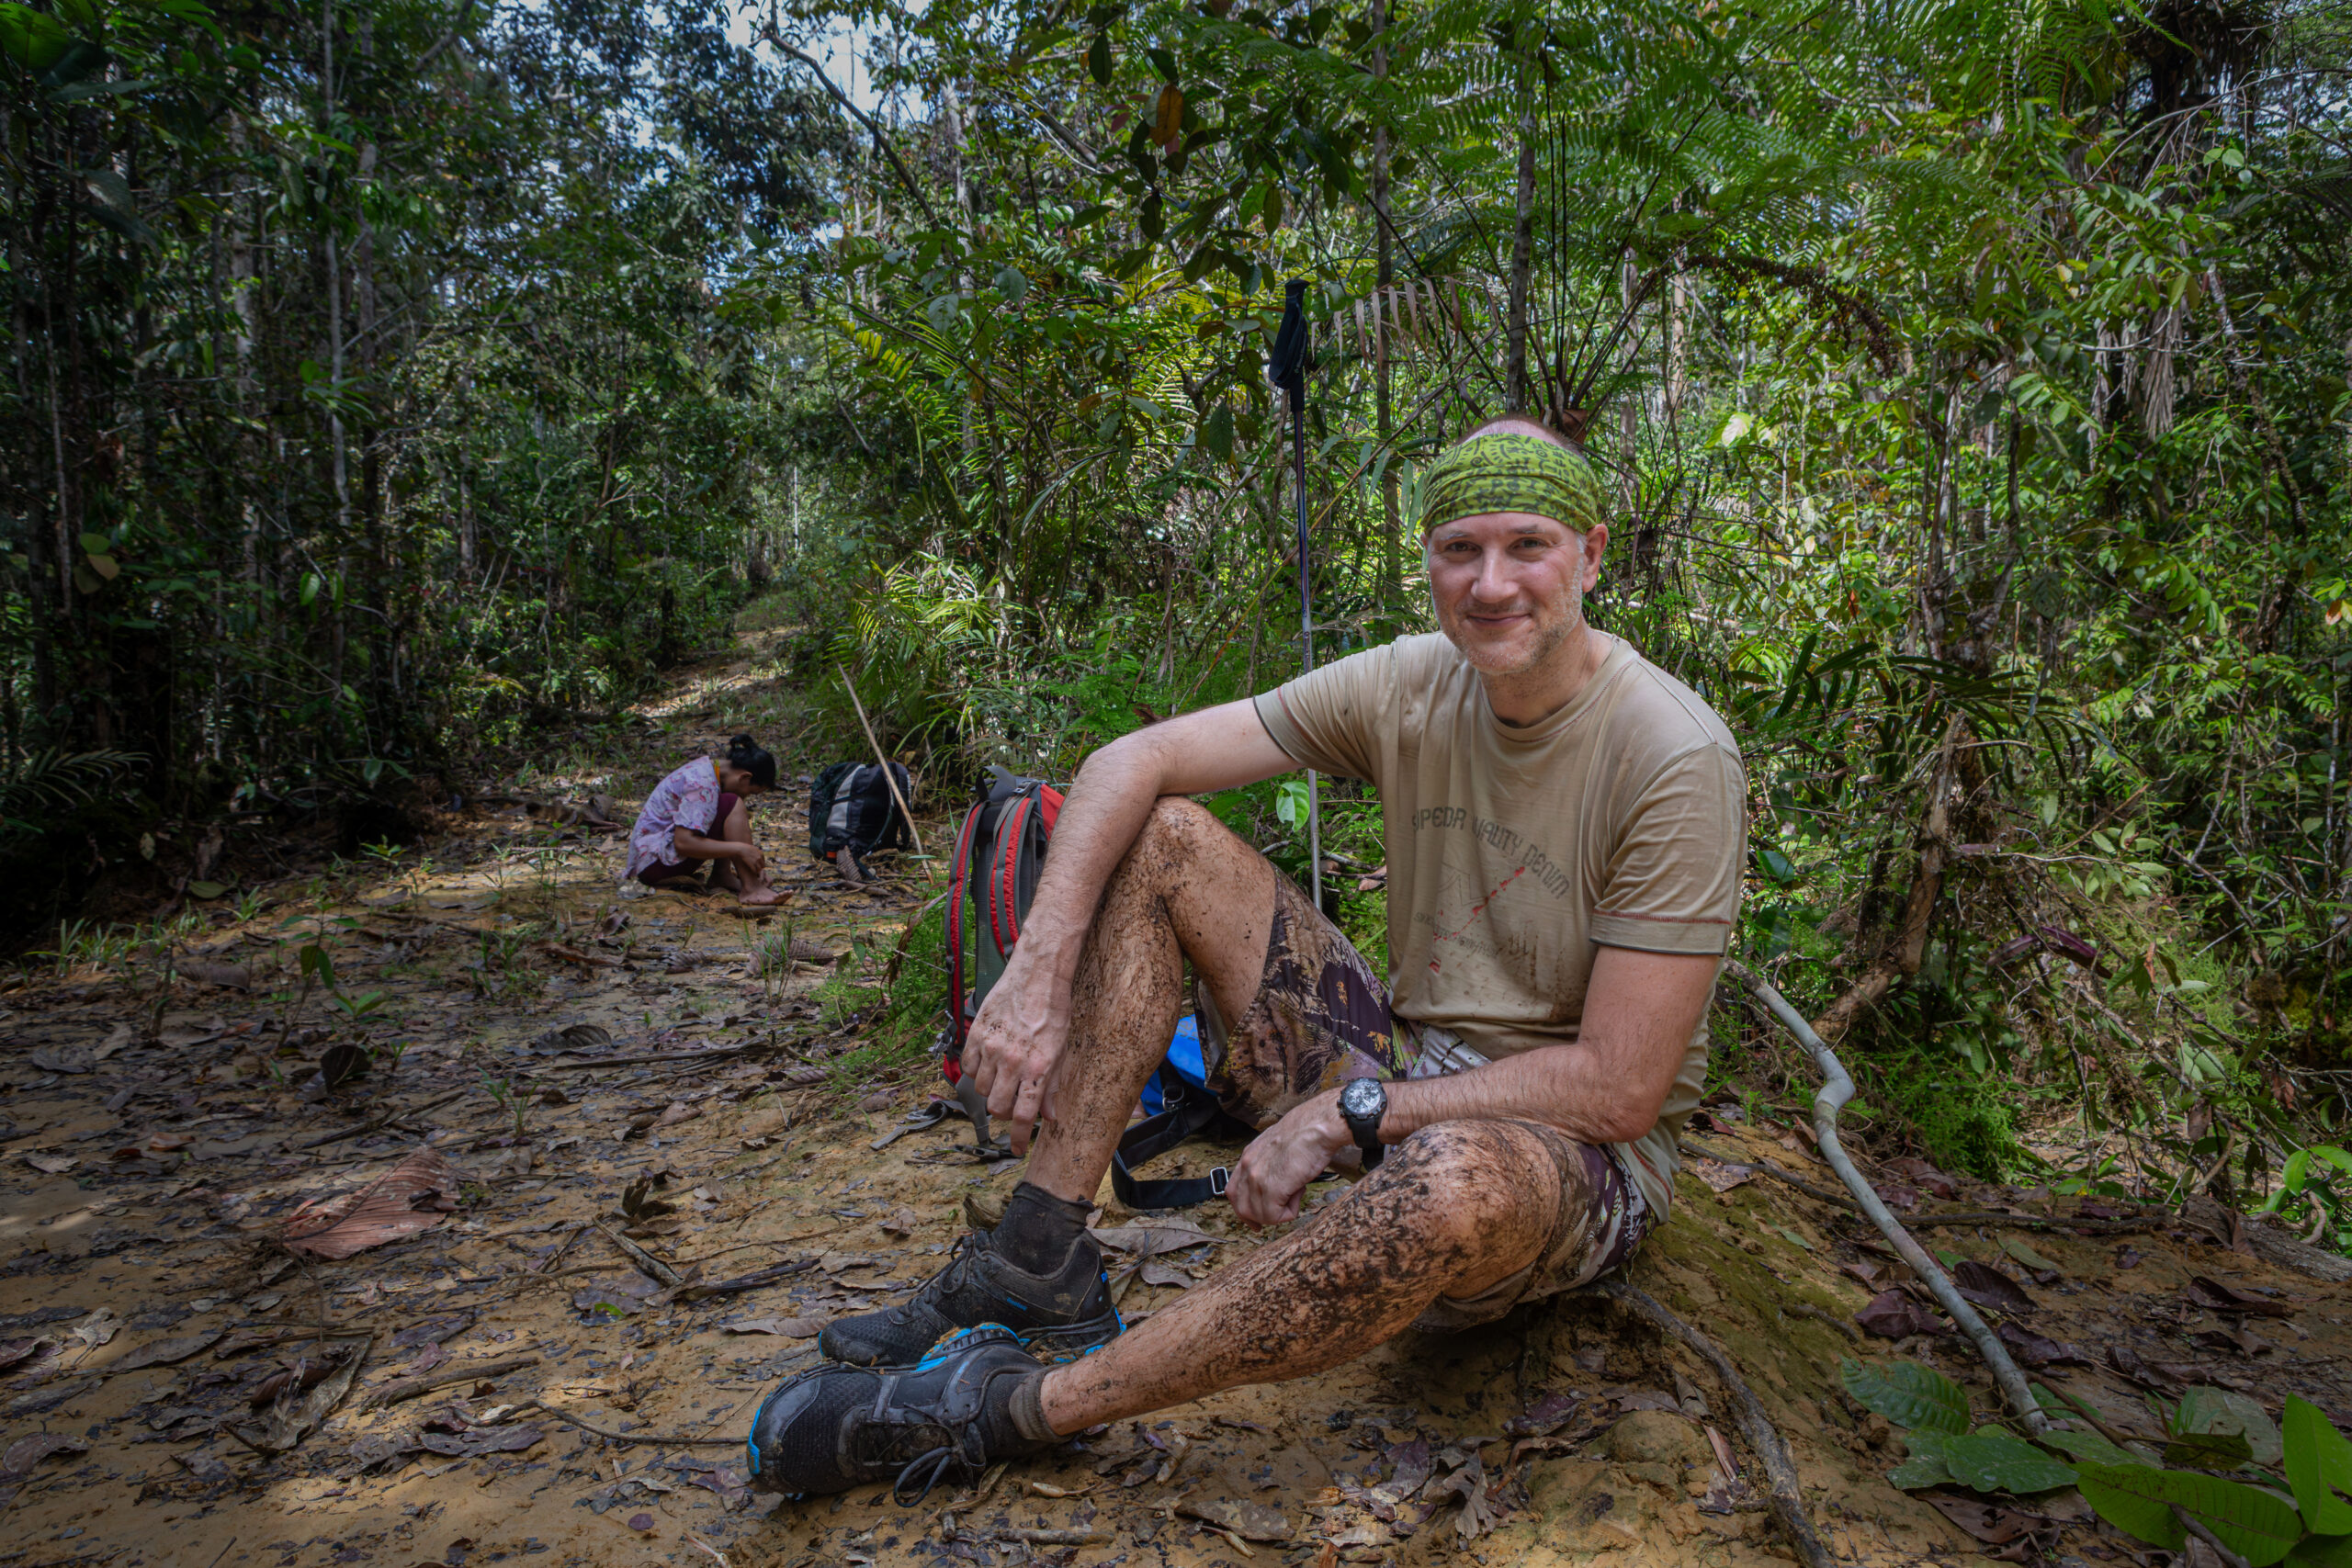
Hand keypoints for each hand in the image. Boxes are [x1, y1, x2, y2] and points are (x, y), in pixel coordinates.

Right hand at [734, 841, 765, 876]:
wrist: (741, 849)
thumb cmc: (746, 847)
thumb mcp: (754, 847)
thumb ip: (757, 850)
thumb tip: (759, 850)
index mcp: (761, 853)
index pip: (763, 861)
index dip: (761, 863)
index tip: (758, 865)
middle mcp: (759, 858)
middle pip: (762, 865)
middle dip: (760, 867)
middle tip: (757, 869)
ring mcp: (756, 861)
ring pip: (759, 869)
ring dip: (757, 871)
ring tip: (756, 871)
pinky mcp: (751, 864)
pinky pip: (754, 870)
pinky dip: (754, 871)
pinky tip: (753, 871)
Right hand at [962, 949, 1071, 1154]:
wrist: (1037, 975)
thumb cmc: (1053, 1009)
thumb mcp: (1061, 1050)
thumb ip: (1052, 1085)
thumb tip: (1051, 1114)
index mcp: (1038, 1068)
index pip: (1024, 1116)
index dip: (1019, 1138)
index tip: (1017, 1148)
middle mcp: (1013, 1061)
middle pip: (998, 1108)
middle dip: (1006, 1114)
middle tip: (1014, 1104)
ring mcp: (992, 1048)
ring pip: (982, 1090)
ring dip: (992, 1091)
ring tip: (1004, 1078)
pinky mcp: (976, 1035)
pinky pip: (969, 1068)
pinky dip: (977, 1072)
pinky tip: (990, 1064)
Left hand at [1226, 1092, 1350, 1225]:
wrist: (1318, 1126)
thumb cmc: (1306, 1133)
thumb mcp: (1278, 1147)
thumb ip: (1270, 1165)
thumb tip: (1278, 1184)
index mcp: (1249, 1156)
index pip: (1234, 1191)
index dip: (1244, 1208)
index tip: (1256, 1219)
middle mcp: (1248, 1167)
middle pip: (1241, 1207)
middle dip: (1259, 1217)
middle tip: (1278, 1215)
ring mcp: (1257, 1178)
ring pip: (1258, 1214)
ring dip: (1279, 1213)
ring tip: (1296, 1193)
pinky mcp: (1271, 1188)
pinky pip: (1273, 1216)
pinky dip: (1289, 1213)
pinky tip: (1299, 1193)